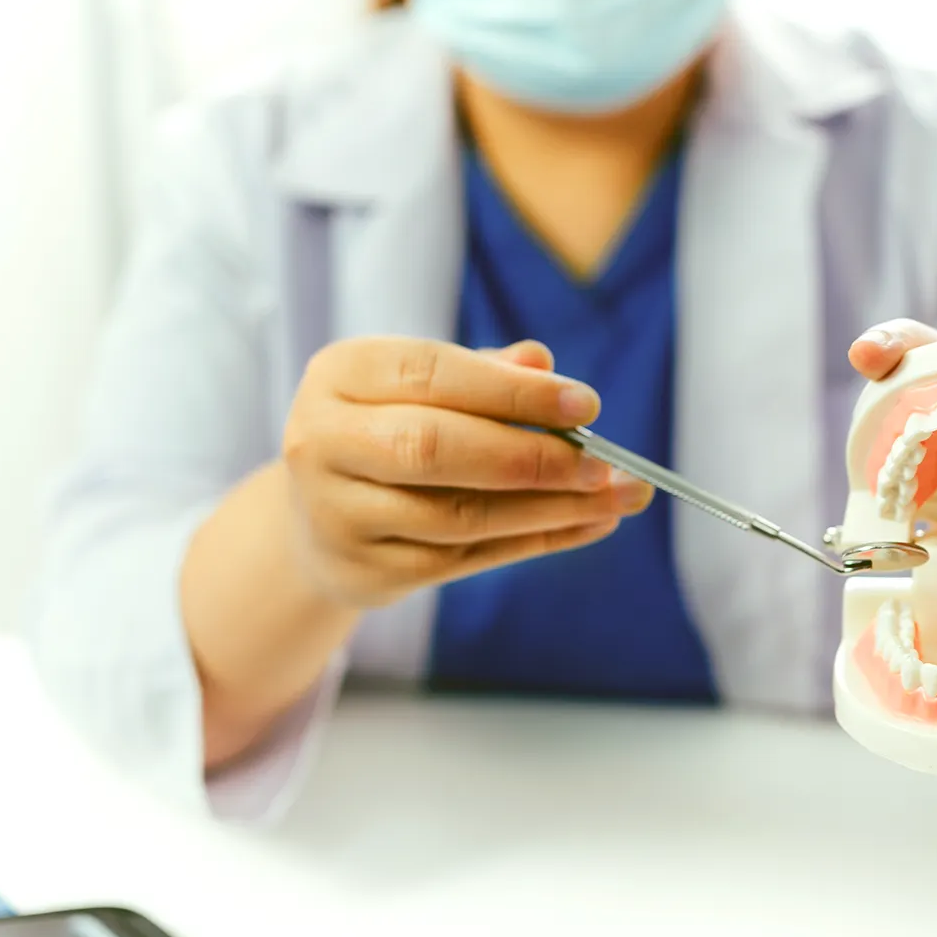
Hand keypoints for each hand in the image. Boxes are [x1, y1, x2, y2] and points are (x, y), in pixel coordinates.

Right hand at [282, 336, 652, 608]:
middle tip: (602, 463)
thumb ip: (482, 373)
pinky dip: (536, 540)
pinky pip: (466, 559)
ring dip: (548, 507)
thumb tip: (545, 365)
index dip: (512, 391)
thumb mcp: (422, 388)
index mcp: (339, 375)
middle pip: (434, 449)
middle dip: (530, 456)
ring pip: (458, 515)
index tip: (586, 403)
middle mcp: (321, 442)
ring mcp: (338, 514)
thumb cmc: (388, 432)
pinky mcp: (368, 571)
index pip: (432, 374)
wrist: (320, 523)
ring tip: (615, 497)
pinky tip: (588, 524)